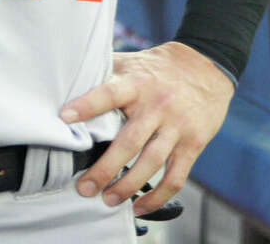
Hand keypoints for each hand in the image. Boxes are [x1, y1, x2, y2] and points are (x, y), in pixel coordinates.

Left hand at [59, 42, 232, 216]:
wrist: (205, 68)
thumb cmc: (156, 68)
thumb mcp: (130, 62)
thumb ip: (102, 71)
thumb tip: (65, 78)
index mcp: (136, 83)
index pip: (108, 94)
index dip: (86, 105)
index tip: (64, 118)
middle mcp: (157, 106)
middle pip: (129, 141)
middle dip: (105, 168)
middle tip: (84, 187)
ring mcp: (177, 127)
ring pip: (151, 162)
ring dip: (128, 185)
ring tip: (108, 200)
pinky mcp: (193, 144)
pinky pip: (176, 176)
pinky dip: (159, 196)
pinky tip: (140, 207)